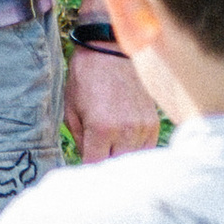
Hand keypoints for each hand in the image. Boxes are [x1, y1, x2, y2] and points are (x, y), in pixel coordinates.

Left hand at [65, 37, 149, 161]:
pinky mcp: (152, 122)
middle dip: (104, 166)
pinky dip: (135, 150)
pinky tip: (124, 142)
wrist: (109, 51)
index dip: (88, 171)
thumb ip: (80, 141)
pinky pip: (146, 148)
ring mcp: (142, 127)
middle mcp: (125, 131)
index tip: (84, 170)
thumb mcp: (71, 110)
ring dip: (120, 158)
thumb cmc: (85, 79)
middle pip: (116, 167)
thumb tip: (88, 161)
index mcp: (101, 129)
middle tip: (96, 161)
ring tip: (109, 149)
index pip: (95, 166)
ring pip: (132, 159)